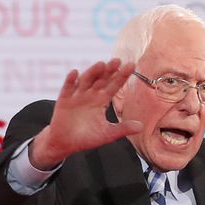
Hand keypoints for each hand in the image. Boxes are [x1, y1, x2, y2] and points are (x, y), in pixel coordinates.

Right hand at [28, 59, 143, 169]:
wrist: (65, 144)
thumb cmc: (86, 138)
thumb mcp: (106, 134)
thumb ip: (122, 129)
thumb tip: (141, 127)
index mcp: (101, 100)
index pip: (114, 86)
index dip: (122, 76)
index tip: (131, 65)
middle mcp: (90, 95)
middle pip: (101, 80)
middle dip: (109, 71)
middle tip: (117, 61)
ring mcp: (77, 96)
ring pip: (86, 81)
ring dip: (92, 72)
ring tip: (101, 64)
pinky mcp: (64, 100)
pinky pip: (67, 88)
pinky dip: (70, 81)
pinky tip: (74, 73)